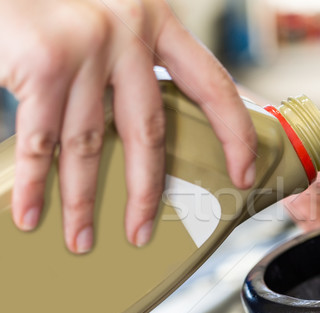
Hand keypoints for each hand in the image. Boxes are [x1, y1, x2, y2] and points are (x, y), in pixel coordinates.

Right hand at [0, 0, 256, 252]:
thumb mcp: (111, 15)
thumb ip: (131, 58)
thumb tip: (137, 125)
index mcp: (156, 22)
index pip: (214, 86)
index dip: (235, 135)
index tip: (244, 174)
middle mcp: (129, 32)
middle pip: (150, 130)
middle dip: (145, 191)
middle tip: (140, 232)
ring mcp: (87, 46)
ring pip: (90, 144)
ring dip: (82, 202)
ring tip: (81, 240)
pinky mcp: (43, 60)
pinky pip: (41, 140)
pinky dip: (35, 183)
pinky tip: (32, 214)